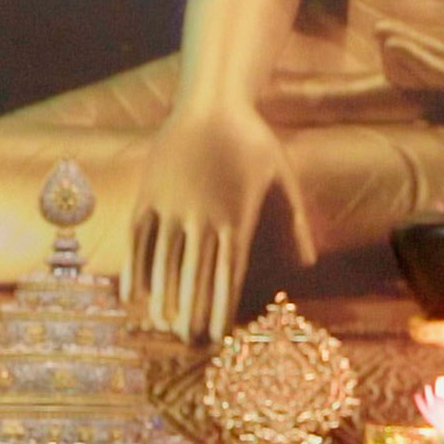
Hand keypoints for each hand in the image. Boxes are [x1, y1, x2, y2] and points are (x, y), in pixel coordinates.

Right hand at [125, 103, 313, 341]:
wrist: (212, 102)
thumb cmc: (251, 140)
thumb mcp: (283, 177)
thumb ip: (295, 221)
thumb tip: (309, 263)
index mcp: (237, 217)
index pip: (228, 274)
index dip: (222, 307)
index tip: (219, 335)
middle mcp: (203, 216)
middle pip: (195, 275)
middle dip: (192, 311)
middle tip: (189, 342)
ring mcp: (172, 205)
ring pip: (164, 262)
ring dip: (162, 297)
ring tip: (162, 325)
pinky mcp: (149, 194)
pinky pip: (138, 239)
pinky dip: (134, 268)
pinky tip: (134, 296)